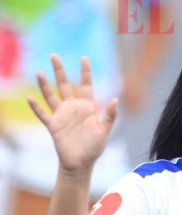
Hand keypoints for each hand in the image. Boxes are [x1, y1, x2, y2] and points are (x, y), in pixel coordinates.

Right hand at [27, 54, 117, 174]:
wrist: (81, 164)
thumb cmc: (95, 147)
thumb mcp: (105, 130)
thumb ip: (110, 115)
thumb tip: (115, 99)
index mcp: (88, 106)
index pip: (86, 84)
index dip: (85, 71)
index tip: (84, 57)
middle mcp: (73, 107)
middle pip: (65, 85)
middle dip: (59, 70)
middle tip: (54, 55)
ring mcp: (62, 116)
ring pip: (51, 96)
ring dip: (44, 85)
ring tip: (38, 71)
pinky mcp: (53, 126)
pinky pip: (43, 114)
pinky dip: (36, 107)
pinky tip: (29, 98)